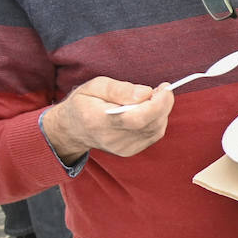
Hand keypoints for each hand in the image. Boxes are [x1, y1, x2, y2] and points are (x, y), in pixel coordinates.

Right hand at [41, 77, 174, 162]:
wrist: (73, 129)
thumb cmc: (85, 102)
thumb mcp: (95, 86)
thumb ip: (120, 89)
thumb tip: (146, 93)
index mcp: (97, 120)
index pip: (135, 118)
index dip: (156, 103)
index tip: (165, 88)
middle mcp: (111, 139)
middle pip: (149, 124)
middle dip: (163, 103)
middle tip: (161, 88)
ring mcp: (121, 148)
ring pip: (156, 129)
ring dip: (161, 111)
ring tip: (152, 97)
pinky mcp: (129, 151)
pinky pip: (154, 134)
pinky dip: (157, 119)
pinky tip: (148, 110)